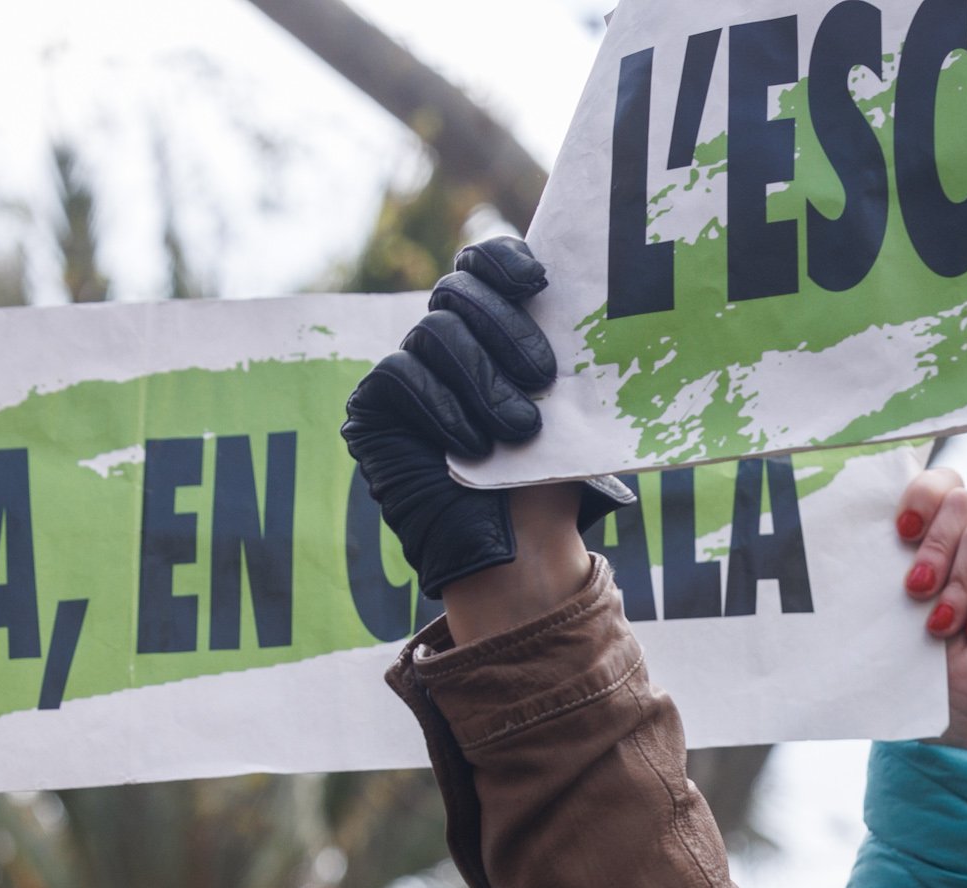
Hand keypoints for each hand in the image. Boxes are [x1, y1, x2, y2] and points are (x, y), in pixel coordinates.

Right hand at [340, 237, 568, 598]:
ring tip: (520, 432)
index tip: (540, 283)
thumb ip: (564, 352)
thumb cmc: (550, 477)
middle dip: (505, 328)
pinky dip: (444, 408)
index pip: (481, 263)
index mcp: (490, 329)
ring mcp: (405, 370)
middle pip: (457, 290)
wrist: (520, 549)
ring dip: (483, 382)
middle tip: (544, 378)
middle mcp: (443, 341)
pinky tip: (472, 447)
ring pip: (434, 332)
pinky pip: (402, 375)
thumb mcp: (569, 406)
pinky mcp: (373, 404)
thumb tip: (593, 297)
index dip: (502, 260)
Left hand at [897, 468, 966, 753]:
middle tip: (916, 588)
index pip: (943, 484)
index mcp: (946, 538)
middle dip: (933, 544)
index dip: (923, 493)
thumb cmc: (922, 665)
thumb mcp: (902, 598)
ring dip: (957, 582)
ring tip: (942, 625)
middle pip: (962, 500)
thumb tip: (890, 512)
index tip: (901, 529)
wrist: (955, 716)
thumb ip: (906, 550)